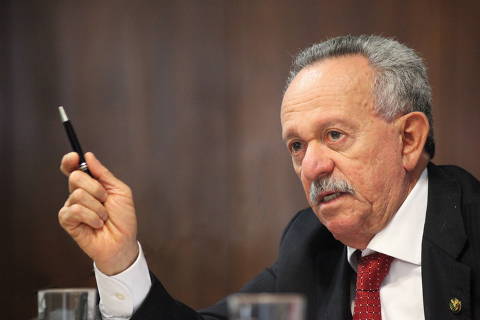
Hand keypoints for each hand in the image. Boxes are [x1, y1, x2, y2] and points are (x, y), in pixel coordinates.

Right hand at [58, 152, 138, 274]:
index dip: (70, 161)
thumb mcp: (120, 191)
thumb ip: (104, 174)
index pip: (73, 168)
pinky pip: (74, 210)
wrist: (123, 241)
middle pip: (75, 177)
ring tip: (103, 217)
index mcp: (91, 185)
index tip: (75, 157)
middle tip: (105, 200)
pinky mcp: (67, 221)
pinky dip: (91, 217)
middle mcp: (79, 194)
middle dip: (96, 188)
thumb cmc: (123, 218)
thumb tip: (89, 156)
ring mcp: (72, 207)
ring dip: (97, 207)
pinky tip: (97, 224)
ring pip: (78, 194)